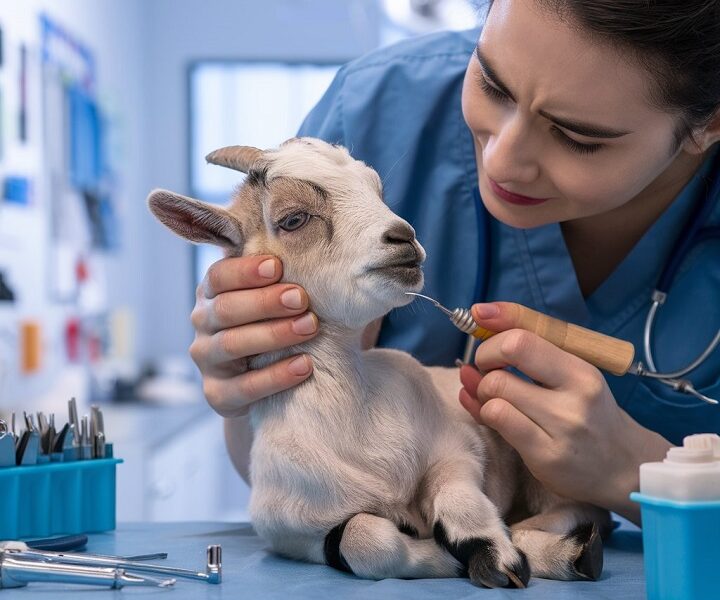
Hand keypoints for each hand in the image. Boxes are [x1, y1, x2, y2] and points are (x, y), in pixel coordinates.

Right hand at [190, 255, 318, 416]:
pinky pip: (244, 387)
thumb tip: (320, 255)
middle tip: (301, 299)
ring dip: (274, 335)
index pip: (218, 276)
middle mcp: (202, 323)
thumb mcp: (272, 298)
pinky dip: (276, 376)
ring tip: (310, 327)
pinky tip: (305, 365)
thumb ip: (282, 278)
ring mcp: (207, 360)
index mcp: (212, 293)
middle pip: (226, 309)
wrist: (263, 382)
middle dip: (265, 302)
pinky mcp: (217, 394)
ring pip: (233, 345)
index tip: (277, 266)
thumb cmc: (275, 323)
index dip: (245, 271)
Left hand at [458, 302, 671, 522]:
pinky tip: (491, 413)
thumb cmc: (589, 414)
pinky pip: (497, 418)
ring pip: (495, 389)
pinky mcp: (546, 455)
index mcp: (582, 369)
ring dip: (483, 390)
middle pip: (509, 352)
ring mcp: (562, 426)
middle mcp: (577, 395)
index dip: (495, 325)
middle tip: (488, 369)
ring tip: (493, 397)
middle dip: (485, 357)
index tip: (478, 320)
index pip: (527, 334)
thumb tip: (478, 319)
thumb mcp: (570, 375)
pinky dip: (484, 411)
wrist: (623, 466)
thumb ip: (530, 348)